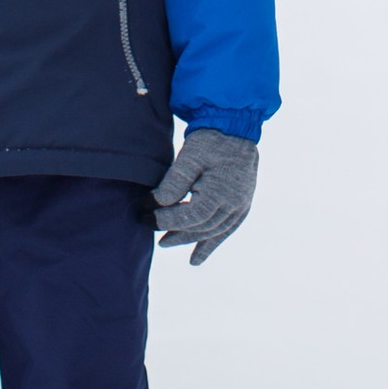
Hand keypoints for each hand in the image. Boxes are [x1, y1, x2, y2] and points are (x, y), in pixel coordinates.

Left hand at [151, 129, 257, 264]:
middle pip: (199, 228)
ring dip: (188, 240)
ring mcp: (240, 207)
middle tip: (150, 229)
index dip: (166, 220)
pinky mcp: (241, 206)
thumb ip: (174, 183)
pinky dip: (209, 245)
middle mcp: (233, 205)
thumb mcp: (189, 157)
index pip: (189, 217)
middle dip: (173, 231)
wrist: (236, 128)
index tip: (146, 216)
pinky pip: (225, 231)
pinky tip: (195, 261)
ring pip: (211, 232)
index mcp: (220, 192)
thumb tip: (155, 205)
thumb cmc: (211, 140)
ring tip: (166, 242)